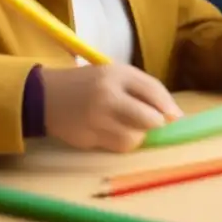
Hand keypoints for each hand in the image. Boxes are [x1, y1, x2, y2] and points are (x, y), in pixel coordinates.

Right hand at [40, 64, 182, 152]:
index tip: (175, 116)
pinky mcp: (87, 138)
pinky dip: (122, 142)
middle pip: (148, 118)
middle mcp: (106, 96)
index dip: (168, 106)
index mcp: (115, 74)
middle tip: (153, 123)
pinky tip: (112, 132)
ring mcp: (95, 119)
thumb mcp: (115, 75)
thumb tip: (174, 116)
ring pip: (134, 138)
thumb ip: (144, 89)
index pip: (152, 90)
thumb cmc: (90, 84)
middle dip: (156, 123)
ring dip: (138, 135)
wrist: (45, 95)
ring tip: (128, 126)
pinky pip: (117, 147)